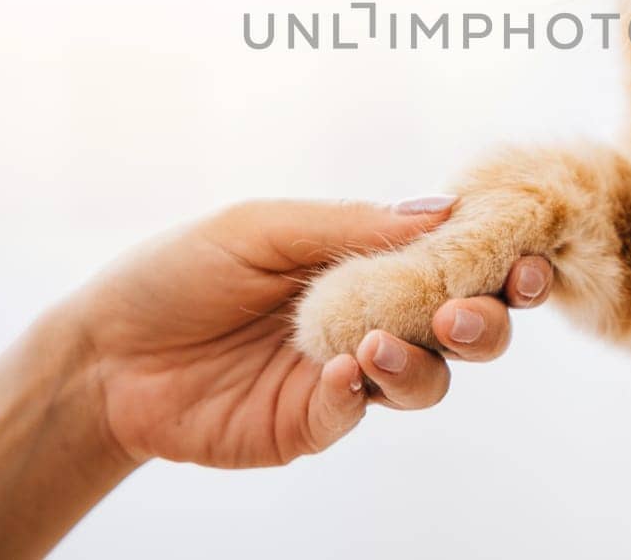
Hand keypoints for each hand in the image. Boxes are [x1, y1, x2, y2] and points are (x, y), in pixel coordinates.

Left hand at [67, 197, 552, 469]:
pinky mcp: (312, 422)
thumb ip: (351, 225)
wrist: (105, 352)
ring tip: (381, 342)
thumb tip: (444, 208)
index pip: (451, 260)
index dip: (496, 258)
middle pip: (464, 325)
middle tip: (470, 309)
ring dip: (425, 360)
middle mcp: (370, 316)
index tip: (524, 254)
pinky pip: (363, 410)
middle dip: (486, 318)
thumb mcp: (261, 229)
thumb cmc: (179, 271)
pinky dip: (365, 389)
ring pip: (428, 378)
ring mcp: (346, 373)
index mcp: (365, 260)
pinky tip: (344, 369)